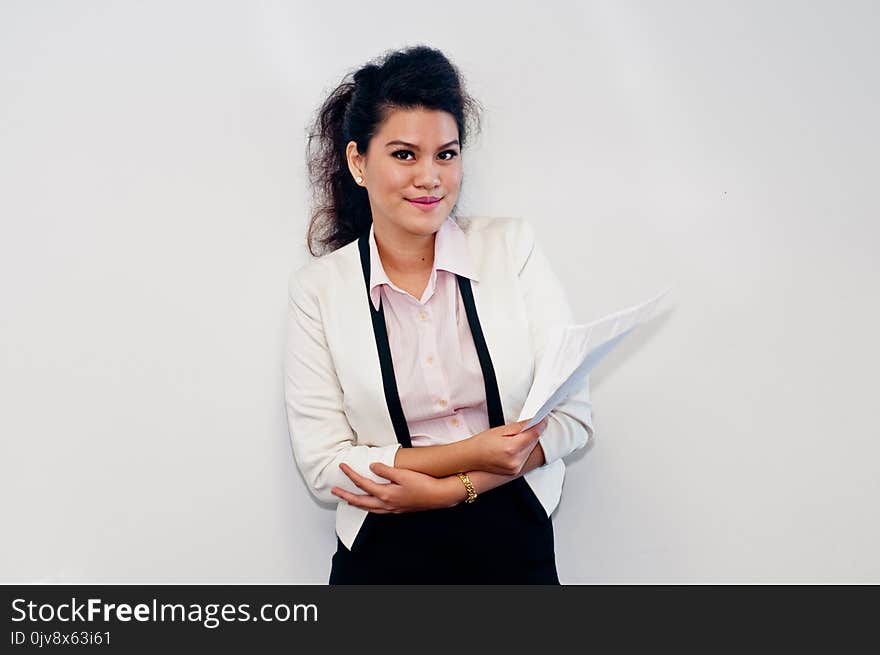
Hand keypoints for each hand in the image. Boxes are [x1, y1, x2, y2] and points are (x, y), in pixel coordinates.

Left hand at [331, 462, 459, 512]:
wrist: (439, 496)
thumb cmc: (424, 485)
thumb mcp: (403, 474)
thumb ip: (385, 470)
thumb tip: (372, 466)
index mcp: (385, 494)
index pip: (362, 483)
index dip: (351, 474)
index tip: (342, 466)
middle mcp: (386, 504)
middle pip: (360, 500)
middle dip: (346, 495)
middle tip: (334, 491)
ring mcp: (392, 508)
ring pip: (369, 508)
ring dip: (356, 503)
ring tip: (348, 499)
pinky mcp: (398, 509)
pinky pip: (378, 510)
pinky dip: (369, 507)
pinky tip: (371, 504)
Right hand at [468, 417, 549, 475]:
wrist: (470, 458)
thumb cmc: (481, 443)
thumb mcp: (499, 430)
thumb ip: (519, 427)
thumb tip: (533, 422)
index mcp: (511, 449)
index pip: (533, 434)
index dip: (540, 425)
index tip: (543, 418)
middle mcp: (515, 461)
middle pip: (533, 443)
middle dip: (532, 433)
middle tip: (527, 425)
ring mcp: (516, 468)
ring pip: (530, 450)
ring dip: (528, 442)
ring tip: (515, 437)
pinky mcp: (515, 472)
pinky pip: (525, 457)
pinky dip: (523, 450)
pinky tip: (514, 446)